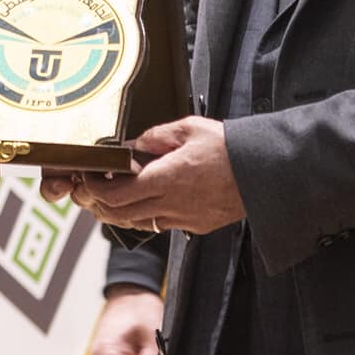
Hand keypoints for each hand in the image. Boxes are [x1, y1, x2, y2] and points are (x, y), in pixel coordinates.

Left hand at [60, 117, 244, 235]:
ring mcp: (183, 218)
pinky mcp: (195, 225)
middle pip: (119, 214)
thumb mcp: (188, 129)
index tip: (88, 177)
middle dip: (98, 202)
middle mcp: (171, 204)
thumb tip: (132, 145)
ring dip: (117, 213)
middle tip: (90, 188)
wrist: (265, 173)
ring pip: (136, 223)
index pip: (115, 194)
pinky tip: (140, 202)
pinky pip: (159, 224)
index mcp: (166, 178)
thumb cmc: (230, 148)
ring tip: (108, 196)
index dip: (95, 189)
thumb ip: (154, 136)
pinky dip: (142, 215)